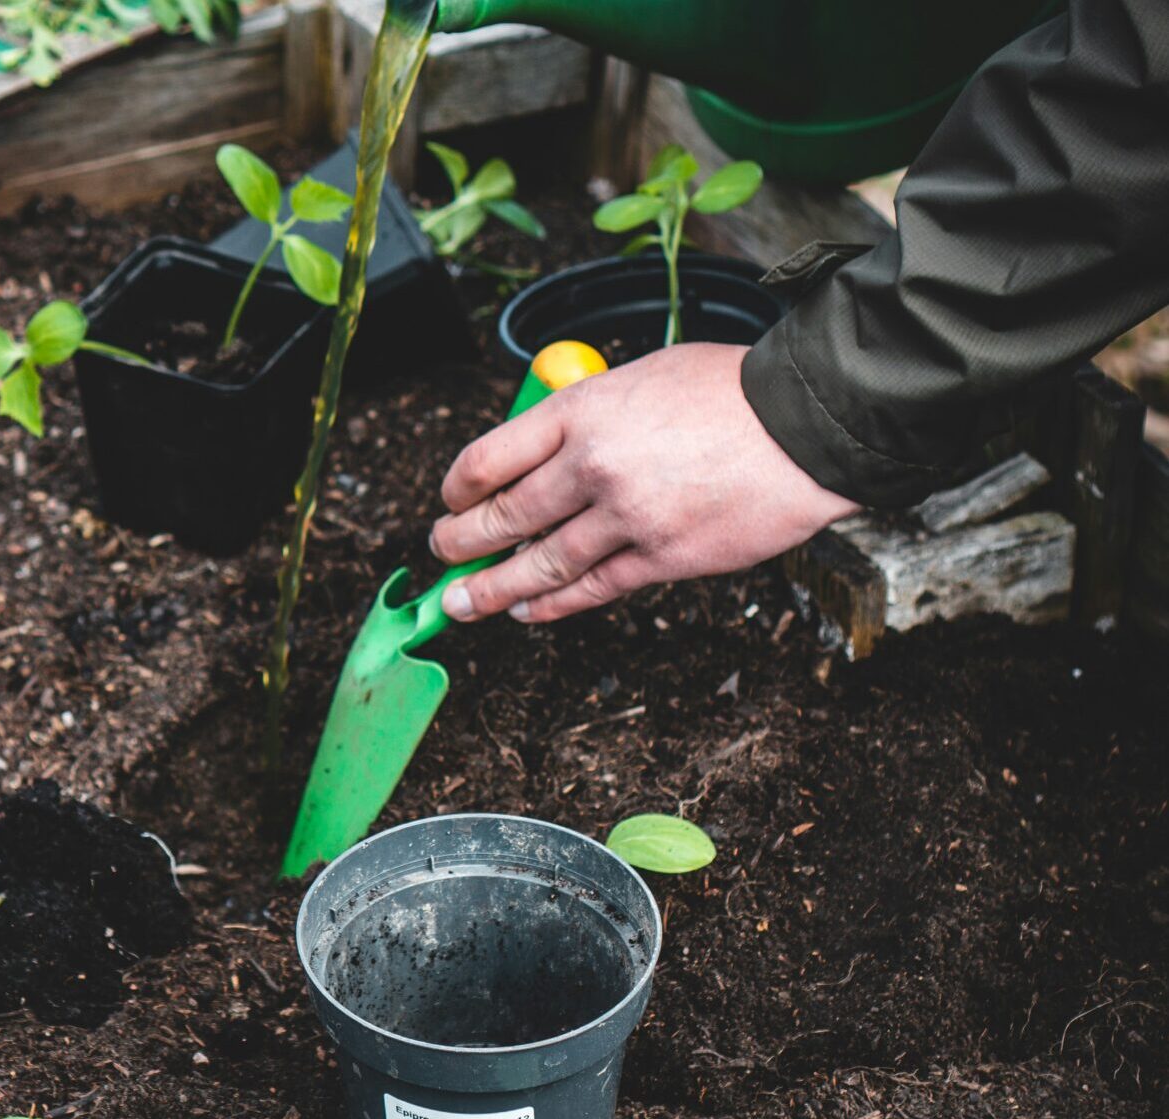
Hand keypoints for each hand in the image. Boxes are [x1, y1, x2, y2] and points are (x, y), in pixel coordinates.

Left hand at [430, 342, 859, 622]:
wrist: (807, 424)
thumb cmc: (731, 392)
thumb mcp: (642, 376)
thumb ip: (589, 413)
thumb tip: (548, 449)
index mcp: (582, 411)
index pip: (490, 457)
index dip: (458, 487)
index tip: (450, 499)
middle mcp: (593, 465)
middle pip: (503, 516)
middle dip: (459, 542)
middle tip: (441, 554)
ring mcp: (626, 517)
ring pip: (538, 564)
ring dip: (490, 589)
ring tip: (460, 603)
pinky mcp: (661, 558)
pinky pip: (590, 590)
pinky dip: (551, 604)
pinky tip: (526, 611)